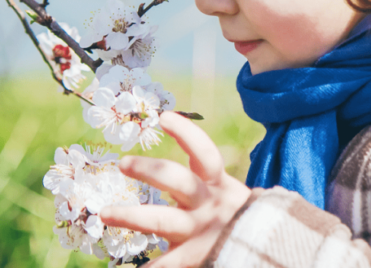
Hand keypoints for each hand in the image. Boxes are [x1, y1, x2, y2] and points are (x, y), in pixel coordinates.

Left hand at [100, 111, 251, 266]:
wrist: (265, 249)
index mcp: (217, 183)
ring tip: (105, 213)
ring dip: (132, 216)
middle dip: (150, 171)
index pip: (205, 153)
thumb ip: (200, 165)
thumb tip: (172, 122)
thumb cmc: (233, 213)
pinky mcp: (194, 256)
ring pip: (164, 222)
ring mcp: (200, 232)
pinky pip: (168, 263)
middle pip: (179, 182)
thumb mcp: (223, 186)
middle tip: (123, 162)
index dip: (187, 133)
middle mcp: (209, 204)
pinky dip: (150, 267)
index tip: (164, 117)